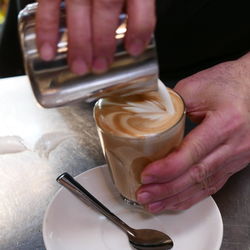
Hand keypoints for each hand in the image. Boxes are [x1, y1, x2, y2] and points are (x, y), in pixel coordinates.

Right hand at [35, 0, 155, 74]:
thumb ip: (136, 4)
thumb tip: (135, 40)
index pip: (140, 0)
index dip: (139, 27)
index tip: (133, 50)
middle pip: (106, 6)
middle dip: (103, 41)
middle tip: (100, 66)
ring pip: (78, 7)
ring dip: (78, 41)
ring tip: (79, 66)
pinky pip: (48, 3)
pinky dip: (47, 28)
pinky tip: (49, 50)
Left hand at [136, 53, 249, 212]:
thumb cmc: (227, 84)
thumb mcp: (196, 87)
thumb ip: (170, 105)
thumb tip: (147, 119)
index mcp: (225, 123)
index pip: (193, 153)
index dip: (168, 168)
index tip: (146, 175)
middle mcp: (234, 145)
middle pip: (197, 174)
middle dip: (166, 188)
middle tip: (144, 194)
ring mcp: (236, 157)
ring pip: (204, 184)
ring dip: (176, 197)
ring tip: (154, 203)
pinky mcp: (233, 162)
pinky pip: (212, 184)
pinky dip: (192, 195)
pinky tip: (176, 201)